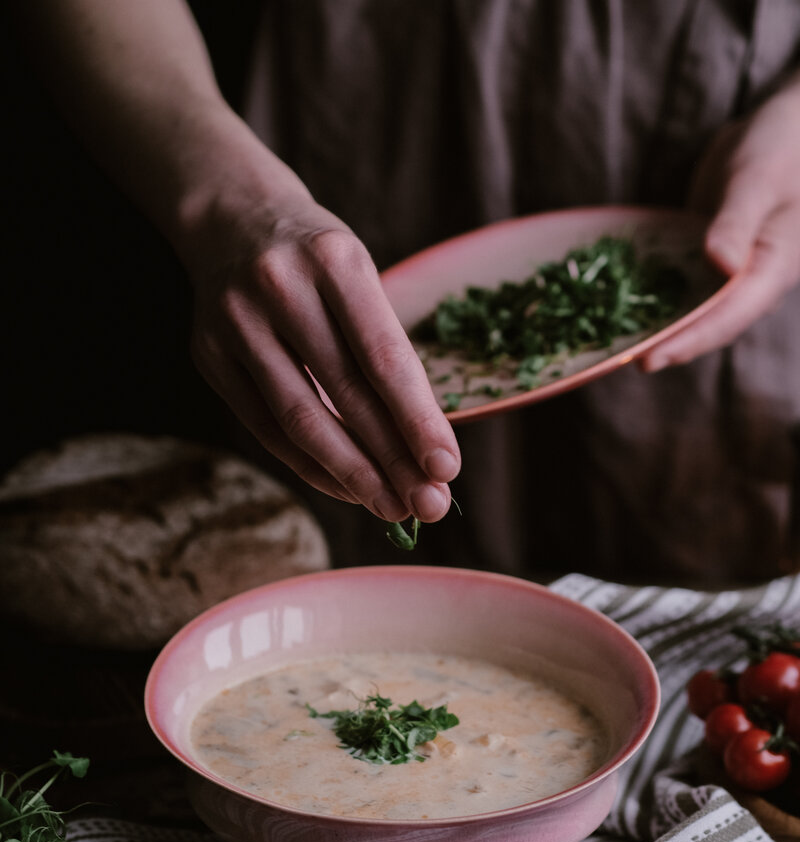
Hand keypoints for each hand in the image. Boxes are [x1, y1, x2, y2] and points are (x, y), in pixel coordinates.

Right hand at [187, 184, 459, 522]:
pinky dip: (312, 466)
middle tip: (429, 505)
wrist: (230, 218)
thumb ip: (387, 351)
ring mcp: (235, 322)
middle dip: (393, 459)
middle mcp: (280, 286)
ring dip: (353, 475)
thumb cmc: (317, 260)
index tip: (448, 468)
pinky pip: (267, 429)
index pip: (383, 357)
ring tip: (394, 507)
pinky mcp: (209, 356)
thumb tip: (426, 448)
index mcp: (334, 260)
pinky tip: (349, 488)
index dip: (417, 419)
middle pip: (344, 395)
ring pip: (300, 420)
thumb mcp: (359, 277)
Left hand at [641, 76, 799, 371]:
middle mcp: (753, 283)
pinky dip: (656, 301)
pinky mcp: (710, 263)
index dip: (688, 342)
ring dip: (658, 330)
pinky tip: (619, 310)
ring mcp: (731, 276)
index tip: (648, 360)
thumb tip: (721, 264)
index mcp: (774, 270)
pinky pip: (684, 290)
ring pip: (694, 314)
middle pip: (708, 327)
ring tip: (615, 348)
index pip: (728, 318)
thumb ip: (737, 222)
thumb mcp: (757, 179)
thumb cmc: (780, 148)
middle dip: (666, 345)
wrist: (785, 131)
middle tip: (619, 361)